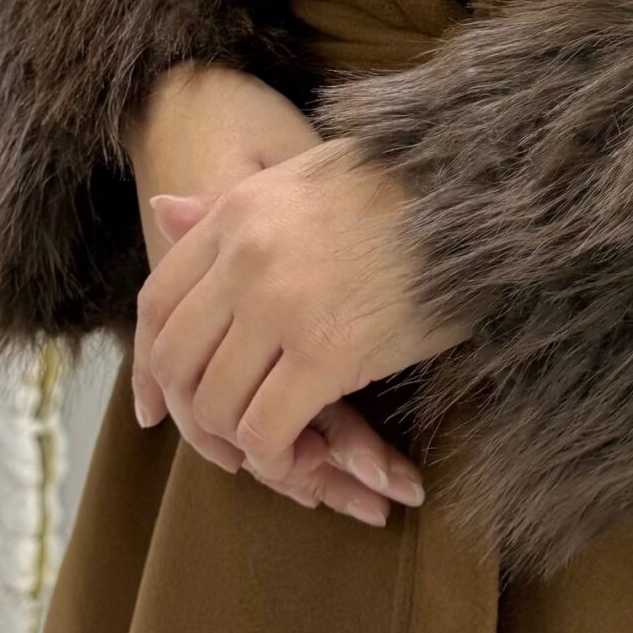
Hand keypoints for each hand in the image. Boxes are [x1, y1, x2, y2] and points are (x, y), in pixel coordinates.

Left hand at [133, 139, 467, 512]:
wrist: (479, 189)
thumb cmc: (405, 184)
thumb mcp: (303, 177)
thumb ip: (230, 205)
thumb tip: (161, 211)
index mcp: (237, 215)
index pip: (157, 304)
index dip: (153, 366)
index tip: (164, 403)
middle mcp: (244, 259)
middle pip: (176, 360)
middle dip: (194, 412)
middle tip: (228, 435)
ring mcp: (280, 306)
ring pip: (216, 401)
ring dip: (238, 440)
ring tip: (273, 446)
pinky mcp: (328, 352)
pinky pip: (267, 427)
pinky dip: (275, 455)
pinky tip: (301, 455)